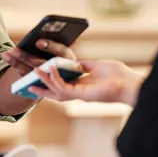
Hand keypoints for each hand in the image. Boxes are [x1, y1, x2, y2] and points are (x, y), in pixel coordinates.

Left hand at [1, 39, 76, 75]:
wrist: (62, 73)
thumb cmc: (60, 54)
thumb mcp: (61, 47)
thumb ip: (54, 40)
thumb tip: (42, 32)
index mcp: (67, 58)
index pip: (61, 52)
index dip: (50, 46)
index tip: (38, 42)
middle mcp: (57, 70)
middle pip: (40, 63)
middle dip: (26, 57)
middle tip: (14, 50)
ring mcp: (45, 78)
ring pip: (29, 70)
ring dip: (16, 62)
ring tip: (5, 53)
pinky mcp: (35, 80)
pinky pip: (23, 73)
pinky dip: (15, 65)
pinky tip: (7, 56)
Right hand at [30, 59, 144, 104]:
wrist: (130, 84)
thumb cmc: (119, 75)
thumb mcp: (97, 65)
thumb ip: (83, 64)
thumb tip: (73, 62)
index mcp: (82, 86)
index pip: (62, 85)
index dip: (49, 82)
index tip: (38, 76)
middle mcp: (79, 92)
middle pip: (55, 92)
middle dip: (41, 89)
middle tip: (27, 85)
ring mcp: (79, 95)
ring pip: (56, 90)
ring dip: (44, 81)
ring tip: (34, 72)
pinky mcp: (81, 95)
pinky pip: (63, 87)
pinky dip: (55, 78)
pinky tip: (50, 69)